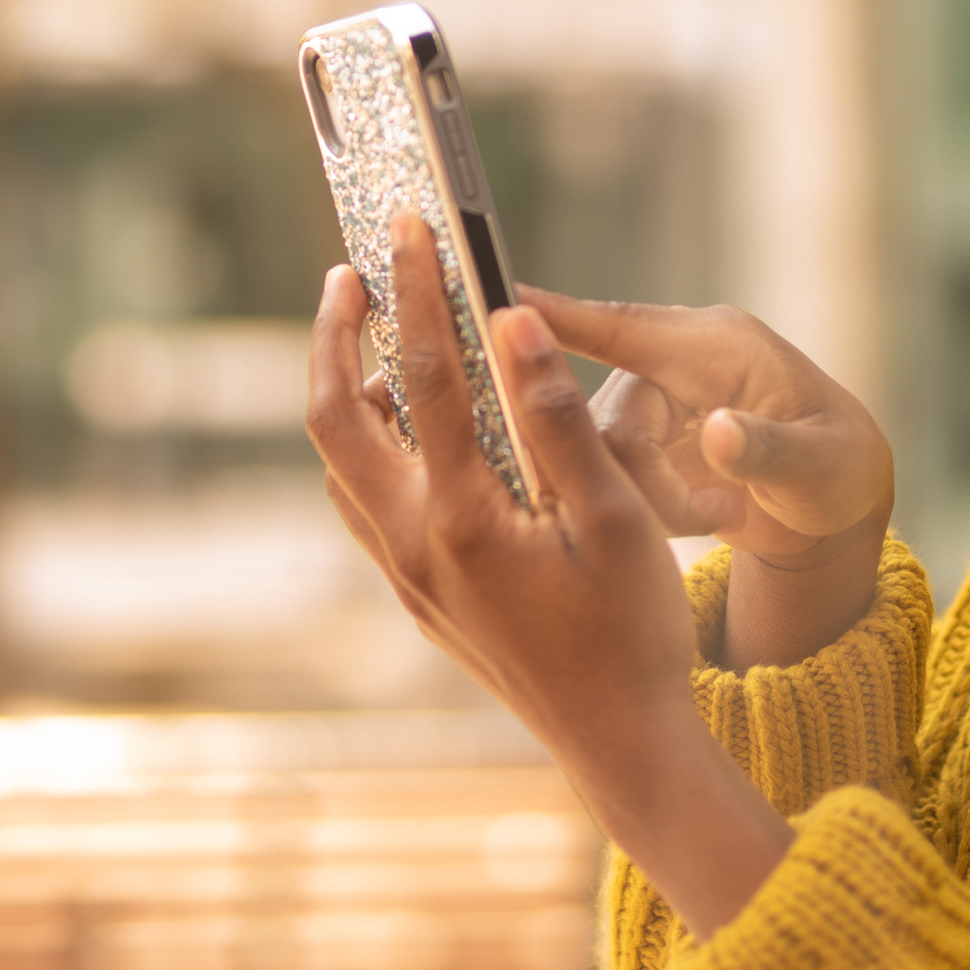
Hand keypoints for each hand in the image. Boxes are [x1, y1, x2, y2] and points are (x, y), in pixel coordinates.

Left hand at [307, 215, 791, 930]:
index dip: (413, 290)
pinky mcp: (418, 597)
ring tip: (370, 332)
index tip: (409, 226)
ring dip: (344, 390)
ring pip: (340, 464)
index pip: (421, 375)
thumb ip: (558, 416)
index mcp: (462, 517)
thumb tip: (512, 322)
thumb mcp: (615, 518)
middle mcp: (413, 545)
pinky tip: (404, 426)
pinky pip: (362, 504)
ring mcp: (407, 576)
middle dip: (336, 333)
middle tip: (352, 271)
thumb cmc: (633, 633)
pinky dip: (365, 446)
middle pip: (336, 415)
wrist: (620, 743)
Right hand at [513, 285, 893, 670]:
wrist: (833, 502)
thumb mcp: (820, 466)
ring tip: (719, 513)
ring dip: (649, 500)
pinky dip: (647, 510)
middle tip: (702, 513)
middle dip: (641, 478)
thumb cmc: (839, 470)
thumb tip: (716, 431)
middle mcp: (673, 363)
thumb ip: (769, 450)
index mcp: (717, 344)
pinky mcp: (640, 441)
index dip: (557, 318)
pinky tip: (704, 516)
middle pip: (606, 416)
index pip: (621, 326)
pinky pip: (609, 477)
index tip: (496, 305)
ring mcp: (652, 403)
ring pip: (601, 455)